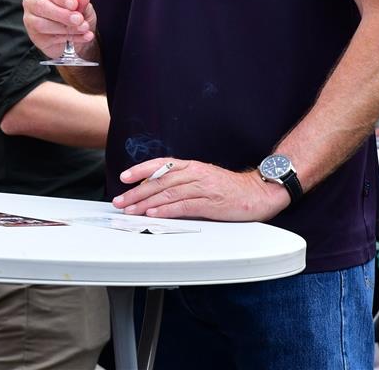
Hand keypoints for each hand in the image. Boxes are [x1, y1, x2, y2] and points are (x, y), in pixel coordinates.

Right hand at [22, 0, 96, 59]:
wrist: (75, 36)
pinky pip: (49, 38)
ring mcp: (31, 20)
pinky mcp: (35, 37)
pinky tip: (83, 36)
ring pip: (42, 24)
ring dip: (66, 28)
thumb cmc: (74, 13)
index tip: (74, 4)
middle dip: (62, 14)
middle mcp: (32, 2)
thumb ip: (81, 1)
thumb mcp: (82, 6)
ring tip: (84, 28)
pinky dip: (70, 38)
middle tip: (78, 19)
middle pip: (40, 6)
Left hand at [111, 158, 288, 221]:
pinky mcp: (211, 203)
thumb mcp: (203, 178)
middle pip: (159, 181)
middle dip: (136, 192)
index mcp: (191, 166)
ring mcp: (203, 188)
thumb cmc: (229, 188)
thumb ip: (182, 182)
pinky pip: (184, 205)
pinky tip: (154, 214)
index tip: (124, 177)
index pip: (160, 165)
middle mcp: (195, 174)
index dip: (140, 170)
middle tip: (120, 201)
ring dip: (146, 203)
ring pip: (168, 194)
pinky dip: (167, 210)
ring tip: (131, 210)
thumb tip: (156, 191)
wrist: (259, 193)